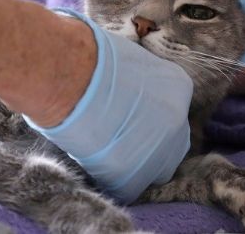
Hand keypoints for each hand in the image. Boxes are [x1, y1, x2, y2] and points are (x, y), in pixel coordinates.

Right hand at [24, 9, 192, 203]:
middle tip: (120, 137)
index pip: (173, 111)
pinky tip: (93, 162)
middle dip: (152, 143)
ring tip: (105, 152)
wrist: (66, 76)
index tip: (130, 116)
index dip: (150, 117)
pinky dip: (112, 180)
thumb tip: (127, 88)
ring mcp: (159, 151)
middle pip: (173, 143)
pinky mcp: (133, 177)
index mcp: (178, 86)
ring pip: (156, 170)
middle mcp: (178, 120)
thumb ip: (138, 80)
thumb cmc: (86, 56)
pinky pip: (128, 187)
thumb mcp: (127, 58)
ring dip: (136, 164)